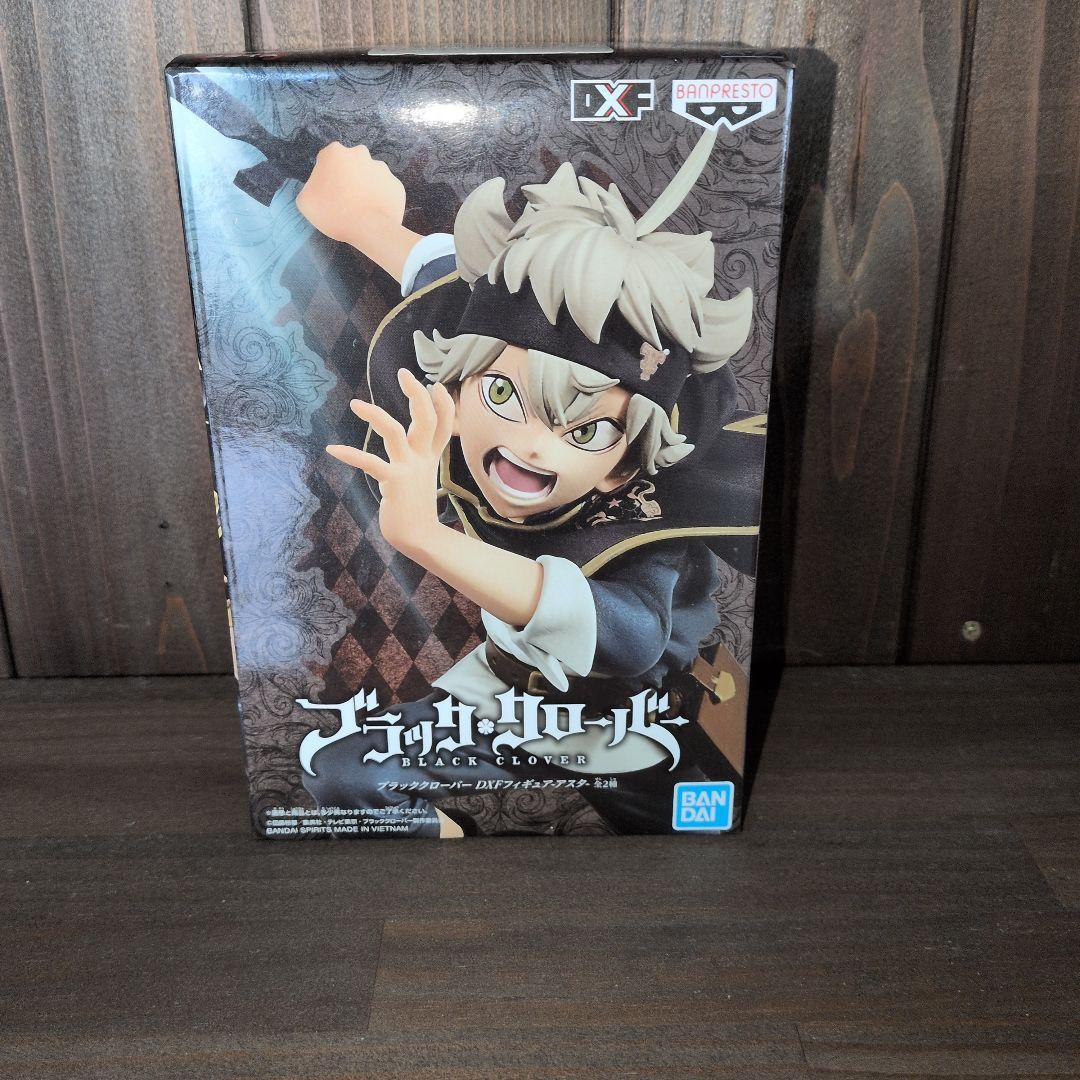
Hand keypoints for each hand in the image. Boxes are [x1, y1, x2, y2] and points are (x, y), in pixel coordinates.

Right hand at [296, 142, 405, 244]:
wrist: (369, 228)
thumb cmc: (333, 212)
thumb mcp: (305, 201)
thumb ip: (310, 187)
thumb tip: (319, 188)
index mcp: (335, 153)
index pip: (327, 161)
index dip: (326, 177)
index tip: (328, 193)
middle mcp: (360, 154)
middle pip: (351, 165)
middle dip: (348, 178)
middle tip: (346, 200)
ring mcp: (382, 168)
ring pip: (370, 176)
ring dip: (366, 187)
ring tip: (362, 208)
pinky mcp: (396, 184)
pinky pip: (385, 190)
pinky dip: (381, 198)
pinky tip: (375, 212)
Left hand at [326, 370, 454, 555]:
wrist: (419, 539)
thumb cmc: (415, 510)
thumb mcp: (421, 480)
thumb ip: (417, 462)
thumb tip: (409, 450)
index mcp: (430, 458)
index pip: (444, 425)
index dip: (443, 404)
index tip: (437, 385)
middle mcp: (422, 459)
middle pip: (426, 419)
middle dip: (416, 394)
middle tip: (403, 373)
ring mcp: (409, 469)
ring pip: (395, 432)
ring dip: (375, 415)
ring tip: (355, 405)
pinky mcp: (393, 482)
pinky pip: (369, 462)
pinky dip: (349, 454)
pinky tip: (332, 448)